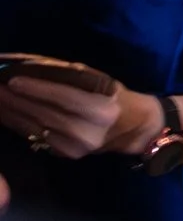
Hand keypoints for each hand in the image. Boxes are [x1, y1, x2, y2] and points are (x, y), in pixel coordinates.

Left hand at [0, 77, 154, 158]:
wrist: (133, 130)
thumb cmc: (115, 97)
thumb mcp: (98, 79)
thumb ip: (65, 74)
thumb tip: (29, 65)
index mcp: (99, 110)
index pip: (62, 98)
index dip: (35, 88)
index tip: (10, 79)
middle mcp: (85, 132)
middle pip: (42, 112)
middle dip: (13, 98)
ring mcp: (73, 147)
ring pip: (32, 126)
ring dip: (8, 110)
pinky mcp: (62, 154)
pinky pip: (33, 136)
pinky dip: (15, 122)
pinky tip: (4, 111)